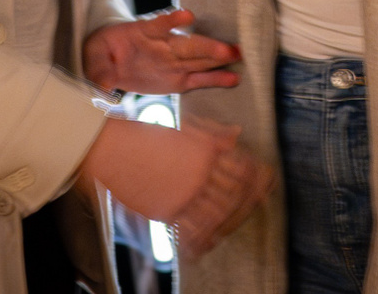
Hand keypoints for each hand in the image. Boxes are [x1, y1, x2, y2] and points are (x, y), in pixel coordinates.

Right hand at [77, 116, 272, 248]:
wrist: (112, 150)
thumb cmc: (144, 138)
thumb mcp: (182, 132)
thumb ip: (212, 135)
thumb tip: (236, 133)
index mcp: (205, 150)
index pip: (243, 168)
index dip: (258, 178)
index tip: (265, 182)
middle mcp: (199, 172)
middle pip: (236, 193)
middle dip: (250, 202)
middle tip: (256, 206)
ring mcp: (185, 192)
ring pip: (219, 213)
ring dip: (229, 223)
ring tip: (231, 228)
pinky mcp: (169, 209)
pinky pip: (193, 229)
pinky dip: (203, 240)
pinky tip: (206, 246)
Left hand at [83, 9, 243, 94]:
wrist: (107, 59)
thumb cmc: (102, 52)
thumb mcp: (94, 59)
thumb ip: (99, 71)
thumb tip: (103, 86)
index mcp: (143, 33)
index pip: (159, 24)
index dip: (172, 20)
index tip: (187, 16)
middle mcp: (162, 46)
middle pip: (188, 44)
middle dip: (208, 46)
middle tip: (230, 48)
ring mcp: (172, 61)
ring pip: (198, 59)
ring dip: (218, 58)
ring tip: (239, 57)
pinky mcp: (176, 78)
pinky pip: (196, 78)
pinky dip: (213, 78)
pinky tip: (232, 78)